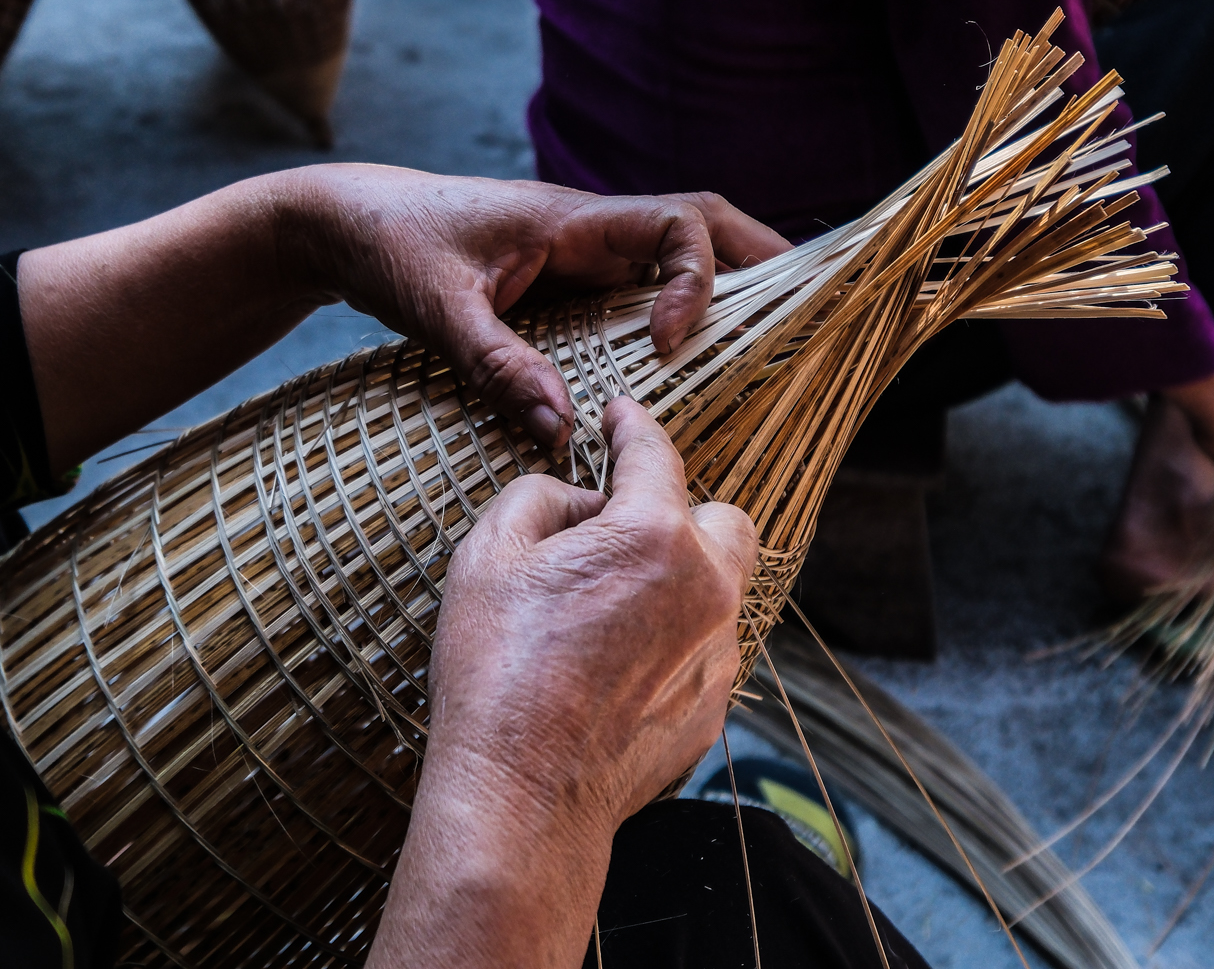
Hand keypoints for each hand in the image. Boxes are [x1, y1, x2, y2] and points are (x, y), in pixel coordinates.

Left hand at [18, 167, 788, 472]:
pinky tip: (701, 373)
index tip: (668, 346)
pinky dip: (684, 316)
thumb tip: (563, 429)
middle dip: (766, 267)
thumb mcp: (437, 311)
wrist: (339, 224)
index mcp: (573, 219)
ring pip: (683, 256)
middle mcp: (591, 230)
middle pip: (707, 227)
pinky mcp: (567, 283)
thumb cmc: (386, 248)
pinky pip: (645, 291)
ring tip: (786, 349)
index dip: (696, 283)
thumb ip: (497, 365)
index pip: (678, 225)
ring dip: (732, 292)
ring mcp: (583, 255)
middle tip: (815, 323)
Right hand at [370, 399, 757, 968]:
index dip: (632, 425)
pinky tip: (612, 664)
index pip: (655, 454)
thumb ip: (539, 498)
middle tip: (621, 528)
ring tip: (606, 607)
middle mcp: (706, 589)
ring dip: (676, 581)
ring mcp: (717, 654)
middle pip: (725, 520)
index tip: (619, 416)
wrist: (522, 797)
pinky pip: (703, 650)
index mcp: (653, 536)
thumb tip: (576, 501)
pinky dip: (670, 641)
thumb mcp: (488, 556)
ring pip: (717, 590)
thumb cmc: (497, 673)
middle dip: (681, 511)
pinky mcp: (712, 708)